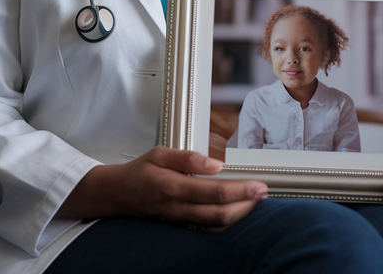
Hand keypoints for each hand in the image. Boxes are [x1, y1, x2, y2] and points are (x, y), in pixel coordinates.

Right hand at [60, 147, 266, 228]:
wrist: (118, 195)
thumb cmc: (139, 172)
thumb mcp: (159, 153)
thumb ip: (187, 157)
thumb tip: (215, 164)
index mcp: (173, 187)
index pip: (214, 193)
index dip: (240, 191)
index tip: (259, 185)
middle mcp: (177, 208)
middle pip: (219, 215)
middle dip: (246, 205)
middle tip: (264, 192)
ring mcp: (179, 221)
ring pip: (216, 225)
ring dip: (239, 216)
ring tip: (255, 201)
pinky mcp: (181, 226)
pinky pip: (208, 229)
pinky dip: (226, 222)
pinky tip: (237, 212)